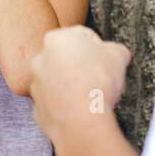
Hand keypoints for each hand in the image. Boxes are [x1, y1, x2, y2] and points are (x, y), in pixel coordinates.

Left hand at [29, 26, 130, 155]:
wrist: (82, 120)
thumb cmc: (98, 81)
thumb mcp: (118, 54)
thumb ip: (115, 49)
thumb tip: (115, 53)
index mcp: (56, 39)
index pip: (82, 36)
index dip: (100, 48)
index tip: (107, 61)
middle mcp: (39, 60)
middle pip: (67, 59)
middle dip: (83, 66)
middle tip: (101, 78)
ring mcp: (36, 86)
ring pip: (59, 82)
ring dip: (73, 86)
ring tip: (91, 96)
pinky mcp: (37, 109)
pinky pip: (55, 103)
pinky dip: (66, 105)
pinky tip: (82, 109)